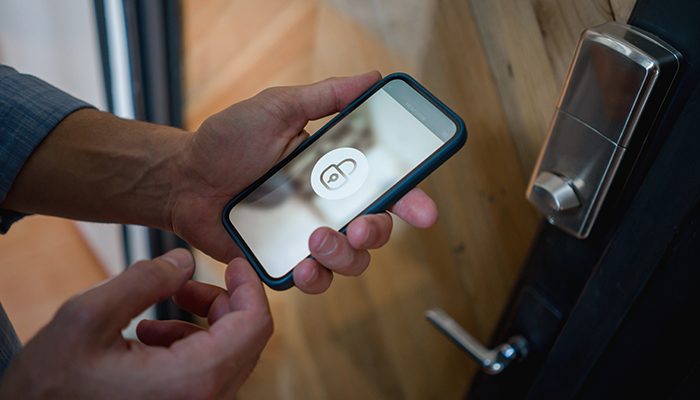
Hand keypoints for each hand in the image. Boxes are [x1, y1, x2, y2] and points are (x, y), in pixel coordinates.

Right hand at [0, 249, 271, 398]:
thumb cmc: (49, 388)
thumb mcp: (87, 317)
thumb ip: (144, 281)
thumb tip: (184, 261)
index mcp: (191, 380)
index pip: (254, 326)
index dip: (250, 286)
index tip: (235, 264)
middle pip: (245, 340)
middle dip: (221, 303)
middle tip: (185, 285)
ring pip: (226, 357)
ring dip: (202, 325)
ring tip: (158, 312)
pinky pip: (205, 375)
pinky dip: (188, 348)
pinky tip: (148, 337)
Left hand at [170, 72, 437, 292]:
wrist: (183, 178)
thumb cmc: (228, 141)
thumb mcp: (277, 108)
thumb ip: (326, 97)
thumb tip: (373, 78)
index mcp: (334, 170)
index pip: (385, 186)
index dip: (411, 199)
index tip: (425, 212)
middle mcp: (328, 205)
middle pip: (376, 230)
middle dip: (377, 233)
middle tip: (358, 227)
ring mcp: (306, 235)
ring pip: (351, 261)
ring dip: (345, 257)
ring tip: (316, 240)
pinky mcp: (284, 260)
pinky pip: (314, 280)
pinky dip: (315, 279)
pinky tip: (301, 266)